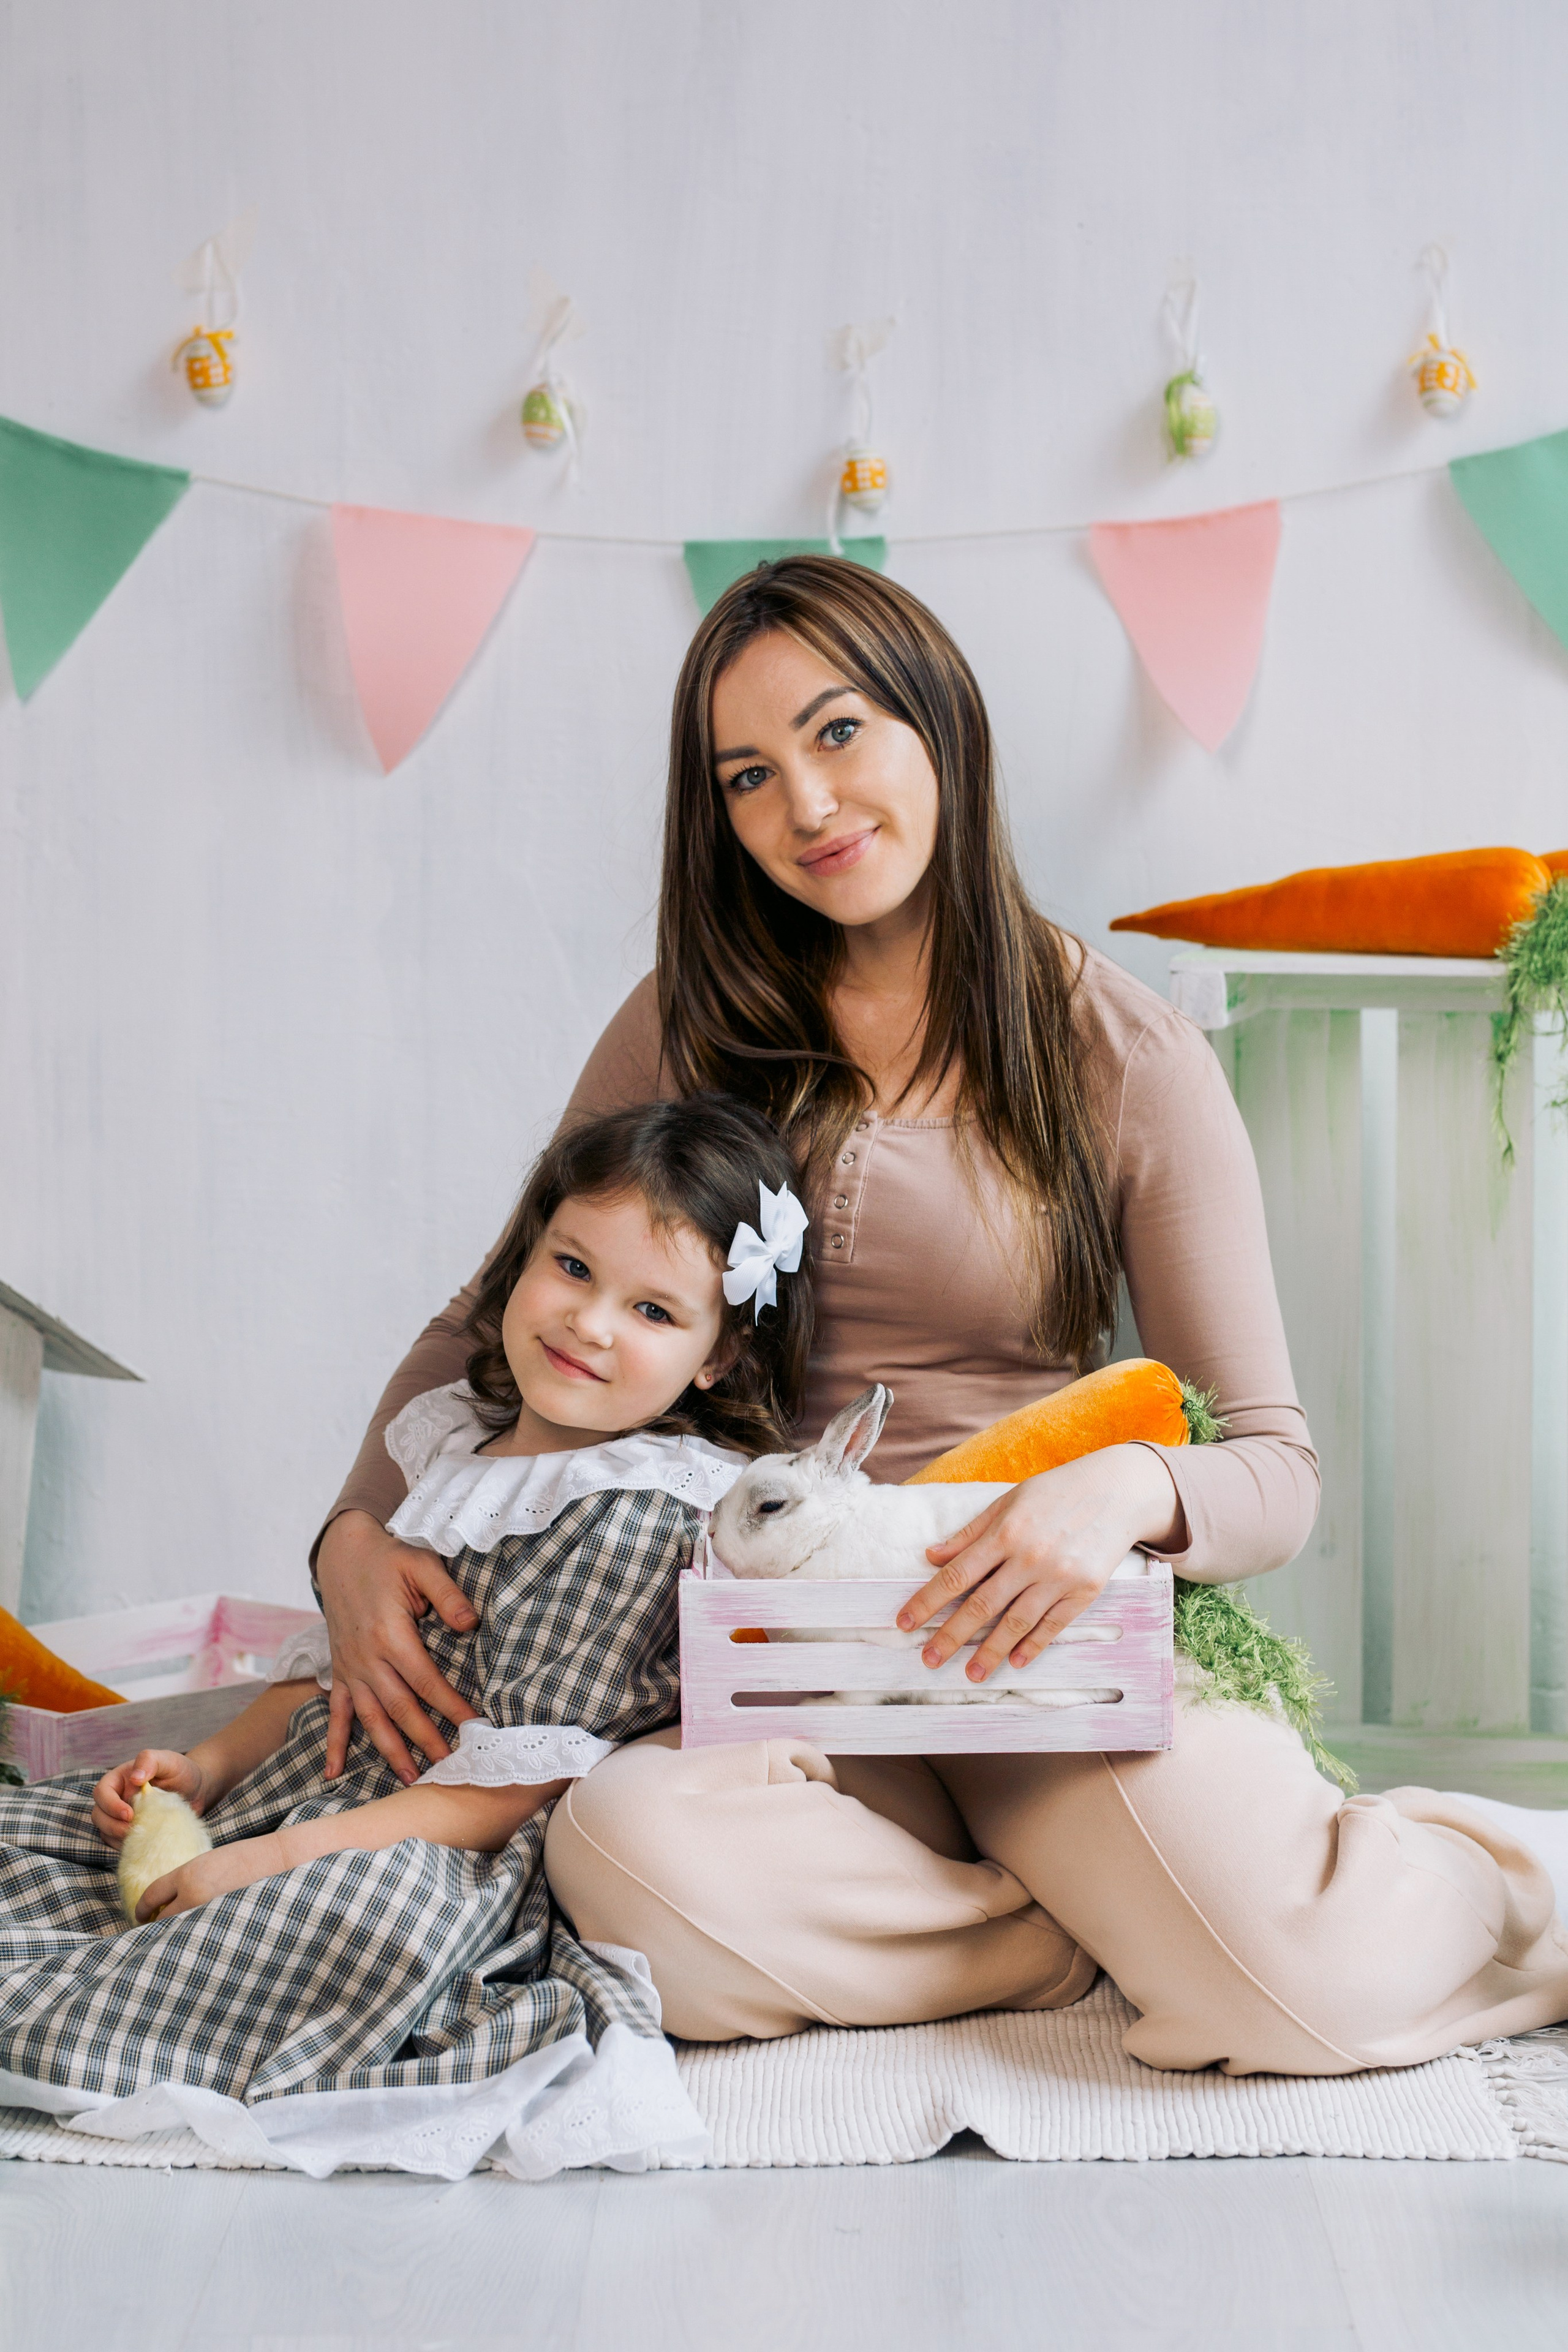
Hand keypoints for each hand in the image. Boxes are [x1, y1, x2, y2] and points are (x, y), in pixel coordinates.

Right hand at [91, 1748, 211, 1846]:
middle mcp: (117, 1798)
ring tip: (139, 1838)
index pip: (102, 1792)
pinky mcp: (131, 1831)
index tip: (129, 1814)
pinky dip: (126, 1846)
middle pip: (99, 1814)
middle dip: (112, 1825)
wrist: (197, 1791)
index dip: (110, 1805)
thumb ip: (150, 1761)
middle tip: (132, 1830)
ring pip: (105, 1831)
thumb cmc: (181, 1772)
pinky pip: (119, 1843)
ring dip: (117, 1838)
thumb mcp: (169, 1760)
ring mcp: (122, 1817)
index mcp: (121, 1779)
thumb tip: (135, 1778)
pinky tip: (143, 1845)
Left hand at [136, 1832, 288, 1923]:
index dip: (141, 1908)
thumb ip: (186, 1880)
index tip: (140, 1913)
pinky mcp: (224, 1928)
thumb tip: (167, 1902)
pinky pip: (199, 1938)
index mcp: (188, 1874)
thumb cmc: (245, 1857)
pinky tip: (198, 1938)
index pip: (151, 1895)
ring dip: (174, 1934)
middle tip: (155, 1928)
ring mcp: (208, 1914)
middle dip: (155, 1925)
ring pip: (178, 1932)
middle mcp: (194, 1896)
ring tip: (175, 1935)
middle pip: (161, 1919)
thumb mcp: (209, 1861)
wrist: (279, 1862)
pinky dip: (195, 1938)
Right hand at [316, 1510, 479, 1783]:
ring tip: (411, 1778)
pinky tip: (335, 1771)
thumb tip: (472, 1623)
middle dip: (425, 1738)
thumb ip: (448, 1594)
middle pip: (399, 1707)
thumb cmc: (389, 1559)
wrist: (343, 1552)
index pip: (426, 1680)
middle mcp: (367, 1658)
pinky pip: (336, 1712)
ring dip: (389, 1750)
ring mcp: (350, 1668)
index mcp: (390, 1634)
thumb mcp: (422, 1565)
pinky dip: (335, 1743)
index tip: (473, 1726)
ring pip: (371, 1717)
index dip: (450, 1705)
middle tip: (449, 1765)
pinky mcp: (340, 1670)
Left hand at [896, 1446, 1184, 1681]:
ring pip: (1016, 1622)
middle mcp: (1029, 1556)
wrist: (1118, 1491)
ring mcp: (1059, 1576)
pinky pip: (1053, 1625)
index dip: (927, 1601)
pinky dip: (1033, 1645)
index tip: (905, 1623)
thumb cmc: (1056, 1493)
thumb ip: (969, 1533)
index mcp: (1005, 1532)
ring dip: (990, 1652)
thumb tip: (931, 1556)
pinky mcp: (1085, 1590)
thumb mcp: (1008, 1502)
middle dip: (951, 1635)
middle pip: (982, 1605)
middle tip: (928, 1659)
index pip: (956, 1574)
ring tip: (970, 1673)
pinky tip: (1015, 1662)